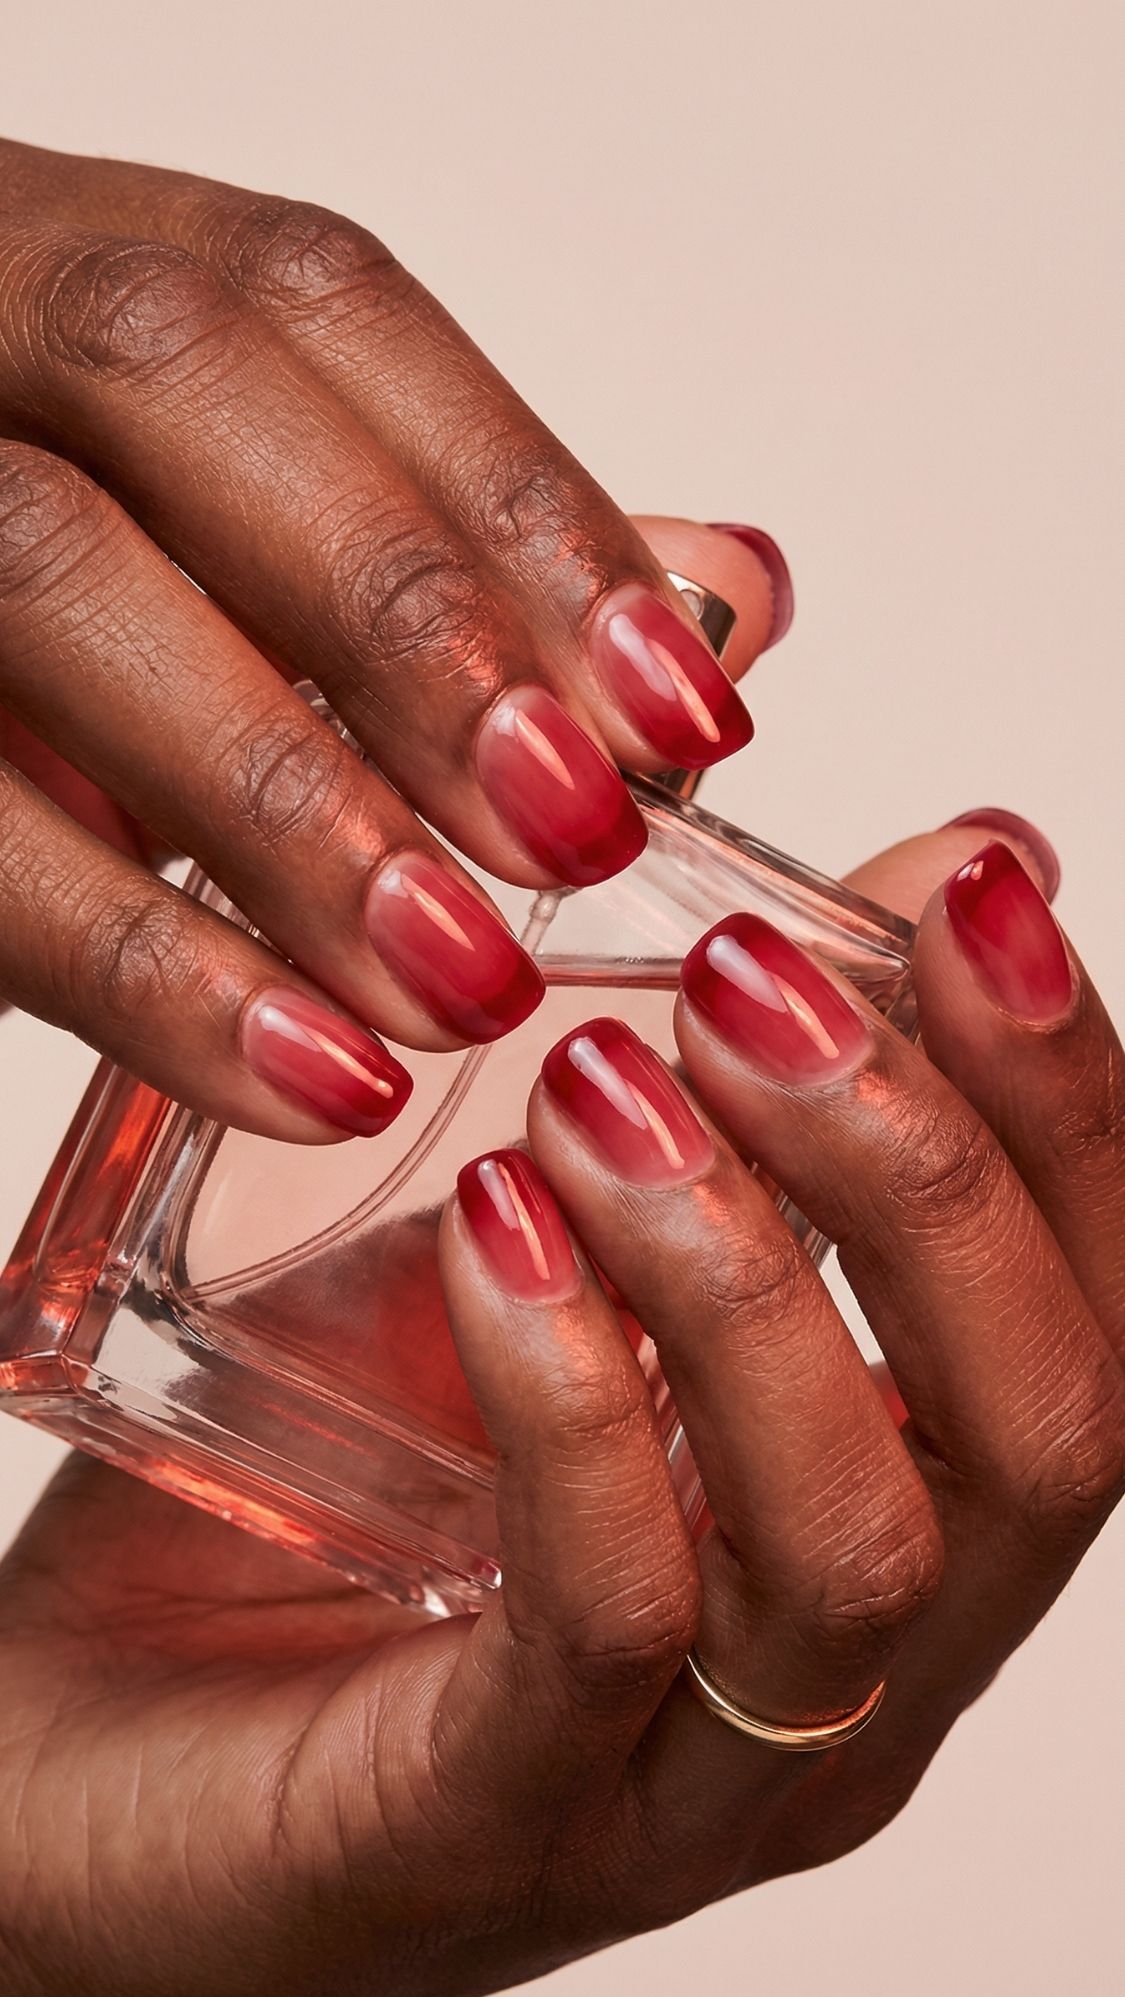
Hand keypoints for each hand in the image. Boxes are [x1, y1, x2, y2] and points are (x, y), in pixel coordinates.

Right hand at [0, 137, 786, 1139]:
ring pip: (50, 581)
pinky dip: (147, 970)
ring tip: (461, 980)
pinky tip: (307, 1067)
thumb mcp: (245, 561)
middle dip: (403, 616)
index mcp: (86, 269)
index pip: (316, 301)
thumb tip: (730, 589)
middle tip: (569, 832)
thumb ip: (471, 560)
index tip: (674, 707)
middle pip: (169, 381)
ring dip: (291, 803)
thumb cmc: (71, 610)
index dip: (516, 499)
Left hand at [1, 809, 1120, 1996]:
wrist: (83, 1747)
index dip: (1066, 1101)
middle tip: (752, 991)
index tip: (970, 902)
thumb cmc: (314, 1496)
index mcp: (887, 1510)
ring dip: (749, 1270)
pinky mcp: (501, 1819)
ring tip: (601, 1090)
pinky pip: (612, 1614)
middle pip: (1041, 1436)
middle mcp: (847, 1667)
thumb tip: (924, 862)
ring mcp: (691, 1772)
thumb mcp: (535, 1241)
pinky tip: (499, 1229)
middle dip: (929, 1173)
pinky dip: (577, 1393)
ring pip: (858, 1539)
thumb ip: (716, 1081)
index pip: (1086, 1316)